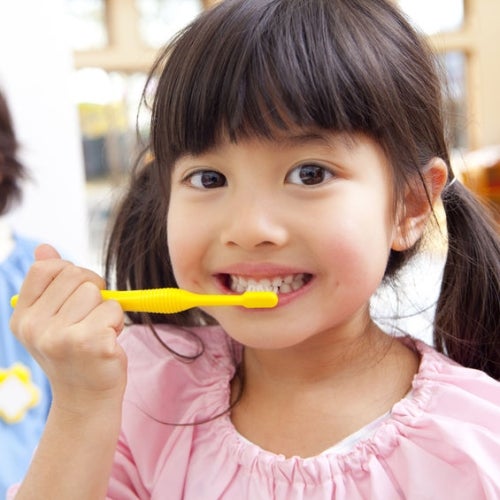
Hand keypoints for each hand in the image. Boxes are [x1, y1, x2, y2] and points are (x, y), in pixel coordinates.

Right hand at [10, 244, 126, 414]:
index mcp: (23, 316)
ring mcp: (60, 336)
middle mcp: (35, 327)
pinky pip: (113, 309)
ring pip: (97, 292)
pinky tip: (106, 344)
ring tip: (98, 333)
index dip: (71, 274)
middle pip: (77, 276)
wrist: (86, 399)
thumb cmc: (75, 353)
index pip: (47, 267)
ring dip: (106, 310)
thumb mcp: (53, 318)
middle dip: (93, 292)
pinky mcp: (89, 342)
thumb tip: (44, 247)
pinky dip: (117, 323)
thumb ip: (49, 283)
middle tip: (90, 319)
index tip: (76, 295)